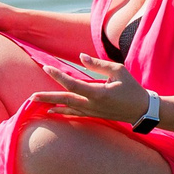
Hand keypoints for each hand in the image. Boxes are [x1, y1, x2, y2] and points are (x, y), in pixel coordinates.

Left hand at [35, 54, 156, 124]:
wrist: (141, 110)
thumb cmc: (131, 88)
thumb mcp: (118, 71)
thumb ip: (98, 65)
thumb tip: (81, 57)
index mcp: (98, 93)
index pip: (73, 84)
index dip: (59, 76)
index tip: (47, 67)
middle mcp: (92, 105)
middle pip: (65, 100)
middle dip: (48, 97)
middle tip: (31, 96)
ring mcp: (92, 112)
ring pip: (67, 108)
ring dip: (51, 104)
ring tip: (35, 102)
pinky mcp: (93, 115)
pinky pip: (74, 113)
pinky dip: (61, 111)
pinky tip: (50, 111)